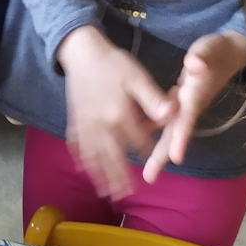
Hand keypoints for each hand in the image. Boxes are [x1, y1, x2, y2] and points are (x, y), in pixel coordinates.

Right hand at [57, 26, 175, 199]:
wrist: (81, 51)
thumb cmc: (113, 62)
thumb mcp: (138, 77)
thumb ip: (153, 99)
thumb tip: (171, 115)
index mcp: (119, 115)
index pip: (137, 141)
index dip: (146, 150)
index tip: (153, 160)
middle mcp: (101, 125)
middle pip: (111, 156)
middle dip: (118, 176)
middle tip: (124, 194)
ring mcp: (85, 124)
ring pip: (93, 156)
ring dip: (99, 175)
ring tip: (105, 191)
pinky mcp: (75, 120)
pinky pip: (77, 145)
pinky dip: (81, 159)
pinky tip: (85, 168)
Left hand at [142, 31, 245, 182]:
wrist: (228, 51)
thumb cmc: (218, 50)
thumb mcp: (210, 49)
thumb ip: (203, 57)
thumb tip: (195, 64)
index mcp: (195, 95)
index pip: (187, 119)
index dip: (181, 137)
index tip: (176, 157)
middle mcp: (190, 105)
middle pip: (175, 134)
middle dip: (163, 156)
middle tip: (150, 178)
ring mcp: (184, 105)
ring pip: (168, 131)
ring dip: (156, 150)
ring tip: (145, 172)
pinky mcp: (179, 101)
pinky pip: (162, 120)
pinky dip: (149, 129)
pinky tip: (135, 137)